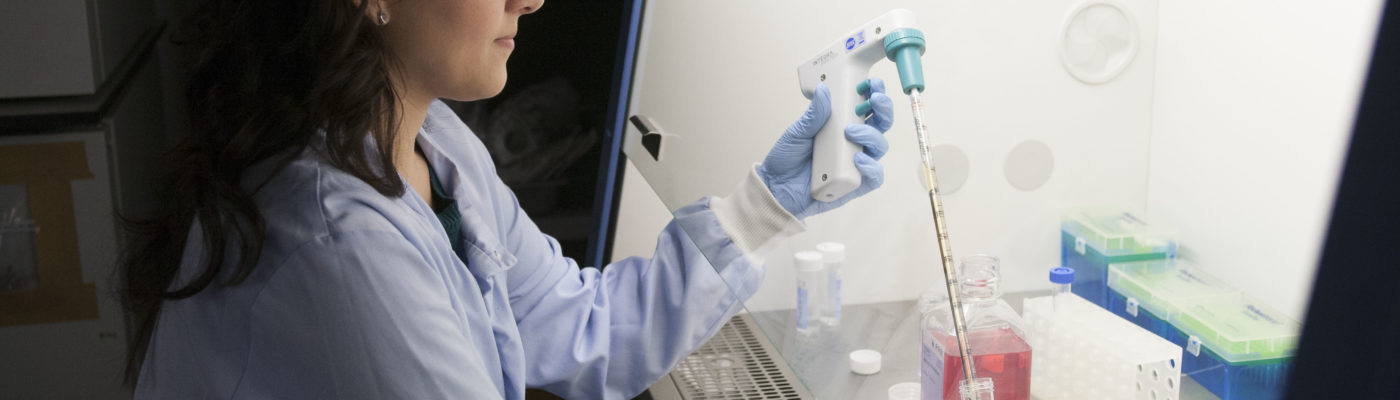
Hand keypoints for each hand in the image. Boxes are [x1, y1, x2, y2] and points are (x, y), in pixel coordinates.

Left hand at [758, 79, 893, 218]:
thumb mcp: (798, 132)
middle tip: (874, 99)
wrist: (775, 187)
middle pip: (881, 124)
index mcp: (843, 125)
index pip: (867, 108)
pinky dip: (871, 167)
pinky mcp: (855, 184)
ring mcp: (856, 163)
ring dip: (871, 135)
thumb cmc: (788, 159)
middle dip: (883, 109)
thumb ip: (813, 114)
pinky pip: (874, 177)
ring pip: (879, 147)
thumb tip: (823, 91)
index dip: (875, 95)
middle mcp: (854, 143)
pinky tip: (858, 159)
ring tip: (851, 131)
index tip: (872, 84)